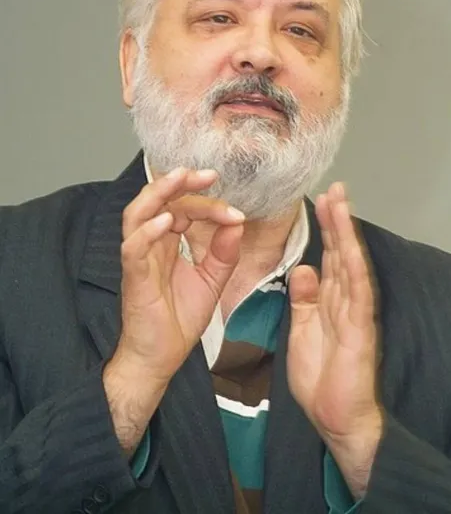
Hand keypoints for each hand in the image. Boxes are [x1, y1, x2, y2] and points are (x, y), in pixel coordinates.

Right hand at [115, 167, 244, 383]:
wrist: (161, 357)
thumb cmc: (179, 319)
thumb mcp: (211, 280)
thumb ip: (224, 253)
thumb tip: (236, 223)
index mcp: (168, 243)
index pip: (184, 209)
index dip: (209, 205)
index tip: (236, 212)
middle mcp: (151, 245)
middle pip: (157, 201)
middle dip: (180, 183)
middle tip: (207, 174)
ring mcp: (140, 259)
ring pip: (137, 214)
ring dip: (159, 194)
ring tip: (180, 178)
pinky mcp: (134, 278)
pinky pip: (134, 248)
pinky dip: (148, 231)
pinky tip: (168, 221)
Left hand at [287, 182, 380, 495]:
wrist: (334, 415)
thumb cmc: (320, 375)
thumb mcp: (303, 328)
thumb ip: (304, 298)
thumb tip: (304, 269)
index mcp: (330, 300)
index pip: (329, 256)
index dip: (325, 229)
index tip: (322, 201)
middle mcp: (345, 300)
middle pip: (341, 252)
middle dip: (337, 220)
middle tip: (334, 188)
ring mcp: (355, 312)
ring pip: (351, 265)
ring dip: (346, 234)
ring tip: (341, 204)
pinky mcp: (359, 330)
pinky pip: (358, 295)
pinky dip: (355, 270)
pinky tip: (351, 249)